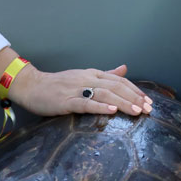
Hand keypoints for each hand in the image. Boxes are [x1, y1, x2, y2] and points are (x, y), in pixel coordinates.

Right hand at [8, 63, 152, 116]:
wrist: (31, 86)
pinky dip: (100, 106)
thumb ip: (106, 75)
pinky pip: (85, 103)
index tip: (149, 101)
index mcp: (93, 74)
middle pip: (116, 87)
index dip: (135, 91)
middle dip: (135, 98)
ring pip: (105, 94)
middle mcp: (88, 79)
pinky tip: (112, 111)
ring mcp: (76, 89)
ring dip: (123, 103)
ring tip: (137, 111)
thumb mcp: (84, 77)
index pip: (120, 81)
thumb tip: (124, 69)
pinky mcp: (66, 100)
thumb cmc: (58, 85)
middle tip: (149, 109)